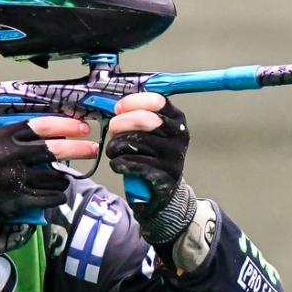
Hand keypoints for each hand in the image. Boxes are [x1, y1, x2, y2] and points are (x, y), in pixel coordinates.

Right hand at [0, 117, 96, 251]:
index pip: (42, 126)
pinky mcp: (18, 200)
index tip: (83, 128)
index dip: (66, 126)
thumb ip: (17, 139)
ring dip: (63, 179)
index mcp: (5, 137)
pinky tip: (57, 195)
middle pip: (54, 150)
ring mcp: (16, 179)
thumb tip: (52, 136)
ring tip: (61, 180)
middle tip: (93, 150)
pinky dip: (58, 196)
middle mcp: (12, 155)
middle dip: (78, 149)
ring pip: (55, 177)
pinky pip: (50, 197)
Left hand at [106, 93, 188, 217]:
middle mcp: (179, 136)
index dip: (133, 102)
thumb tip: (116, 107)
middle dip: (121, 123)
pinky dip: (119, 163)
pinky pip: (134, 163)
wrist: (165, 189)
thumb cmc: (153, 155)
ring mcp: (174, 156)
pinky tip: (117, 164)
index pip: (157, 101)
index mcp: (177, 119)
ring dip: (115, 145)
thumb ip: (139, 115)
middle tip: (112, 129)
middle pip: (145, 119)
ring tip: (112, 150)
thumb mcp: (153, 131)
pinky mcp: (164, 176)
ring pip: (135, 141)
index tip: (118, 108)